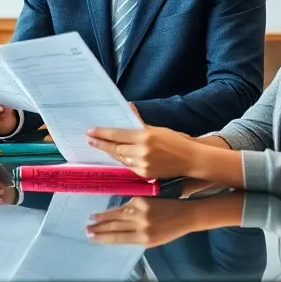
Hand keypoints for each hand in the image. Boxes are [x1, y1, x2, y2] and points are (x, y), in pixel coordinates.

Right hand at [84, 197, 203, 247]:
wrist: (186, 215)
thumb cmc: (170, 229)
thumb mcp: (154, 240)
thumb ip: (135, 237)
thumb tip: (116, 233)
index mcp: (144, 239)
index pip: (118, 239)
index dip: (103, 238)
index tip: (92, 238)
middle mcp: (141, 227)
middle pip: (115, 228)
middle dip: (99, 229)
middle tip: (87, 230)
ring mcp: (141, 213)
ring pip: (117, 216)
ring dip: (103, 218)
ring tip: (92, 219)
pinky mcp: (142, 201)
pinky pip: (125, 206)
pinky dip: (114, 210)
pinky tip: (106, 212)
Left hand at [85, 125, 199, 178]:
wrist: (190, 160)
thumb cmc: (175, 141)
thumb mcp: (157, 128)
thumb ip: (139, 121)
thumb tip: (128, 107)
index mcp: (145, 137)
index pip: (118, 135)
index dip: (102, 133)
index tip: (90, 131)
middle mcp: (142, 151)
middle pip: (116, 148)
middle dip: (101, 144)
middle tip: (90, 139)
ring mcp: (143, 164)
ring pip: (120, 158)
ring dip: (110, 152)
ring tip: (99, 146)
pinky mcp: (145, 174)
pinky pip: (128, 166)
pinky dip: (121, 160)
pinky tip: (114, 155)